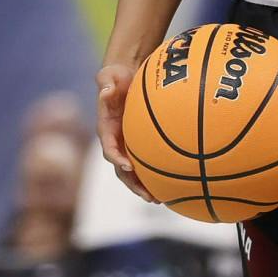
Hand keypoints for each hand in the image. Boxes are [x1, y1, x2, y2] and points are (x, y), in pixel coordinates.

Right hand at [94, 63, 155, 201]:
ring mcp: (126, 145)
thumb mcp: (109, 76)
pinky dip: (154, 174)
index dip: (116, 158)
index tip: (127, 166)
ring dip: (143, 186)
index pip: (109, 148)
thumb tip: (106, 91)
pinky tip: (171, 183)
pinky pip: (146, 162)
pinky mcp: (136, 144)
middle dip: (133, 184)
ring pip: (133, 172)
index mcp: (106, 129)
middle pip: (122, 169)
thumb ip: (106, 84)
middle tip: (148, 196)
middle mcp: (115, 141)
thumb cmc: (116, 77)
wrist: (122, 78)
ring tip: (160, 200)